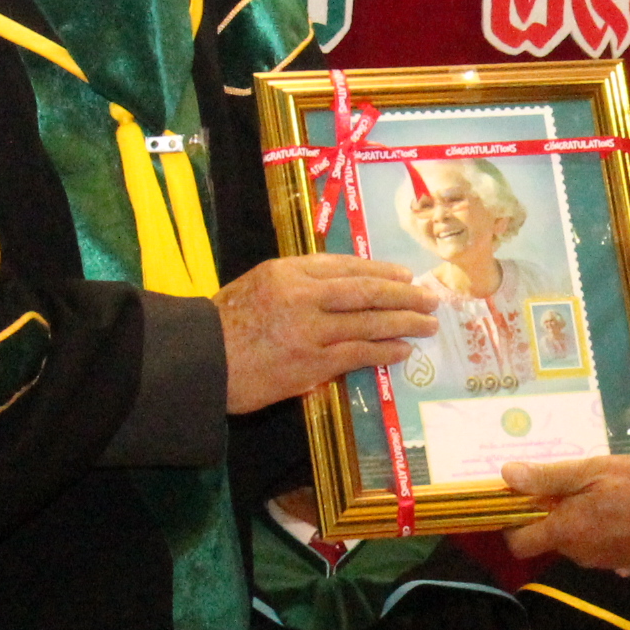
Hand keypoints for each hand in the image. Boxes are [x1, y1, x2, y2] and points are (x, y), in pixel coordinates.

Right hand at [218, 254, 436, 414]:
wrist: (199, 361)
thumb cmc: (222, 325)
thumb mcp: (256, 286)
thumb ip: (295, 283)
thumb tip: (339, 290)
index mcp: (288, 271)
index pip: (346, 266)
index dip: (381, 270)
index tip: (405, 275)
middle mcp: (303, 294)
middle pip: (366, 290)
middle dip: (404, 294)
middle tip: (430, 298)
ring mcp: (310, 330)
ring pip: (369, 322)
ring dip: (404, 322)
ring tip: (427, 324)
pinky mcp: (312, 363)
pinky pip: (359, 353)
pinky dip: (385, 351)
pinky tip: (403, 351)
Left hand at [502, 454, 629, 568]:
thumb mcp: (592, 471)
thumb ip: (549, 477)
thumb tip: (506, 476)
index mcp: (564, 531)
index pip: (518, 544)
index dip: (513, 524)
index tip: (521, 501)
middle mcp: (578, 553)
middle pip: (549, 538)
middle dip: (552, 514)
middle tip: (567, 484)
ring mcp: (601, 561)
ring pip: (575, 541)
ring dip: (578, 520)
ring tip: (596, 491)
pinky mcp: (622, 562)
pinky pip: (598, 545)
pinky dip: (599, 529)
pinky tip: (617, 507)